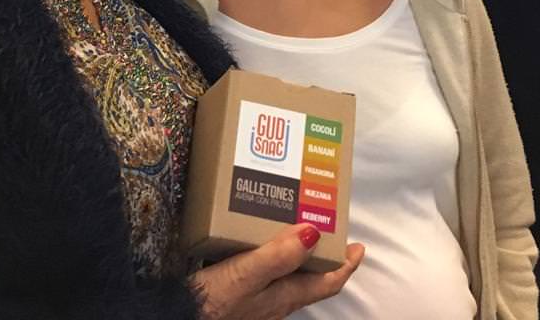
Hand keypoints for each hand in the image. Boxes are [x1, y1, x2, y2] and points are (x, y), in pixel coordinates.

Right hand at [193, 224, 363, 319]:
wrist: (180, 317)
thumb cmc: (214, 300)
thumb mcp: (248, 273)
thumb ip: (280, 254)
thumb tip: (315, 233)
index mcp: (285, 295)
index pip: (327, 282)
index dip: (346, 265)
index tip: (359, 246)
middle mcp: (276, 301)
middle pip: (311, 279)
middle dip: (323, 255)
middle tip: (327, 228)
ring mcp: (258, 301)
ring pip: (289, 277)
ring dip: (299, 255)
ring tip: (296, 228)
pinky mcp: (240, 296)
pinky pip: (267, 275)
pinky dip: (274, 257)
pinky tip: (259, 244)